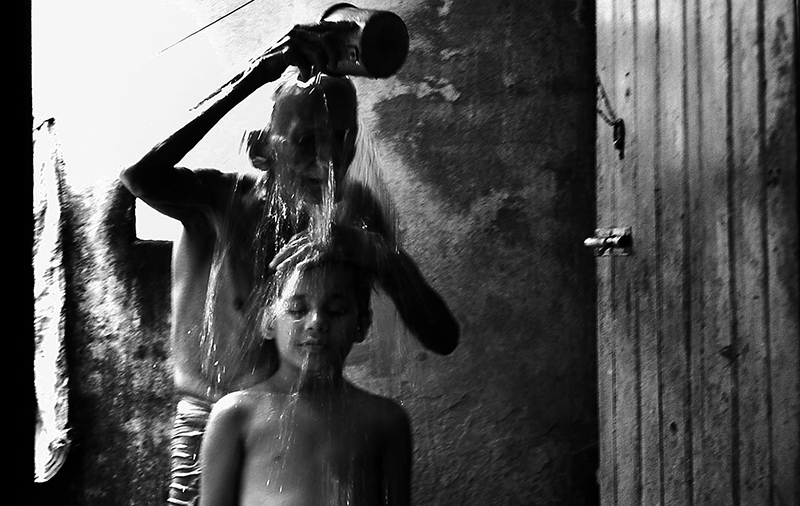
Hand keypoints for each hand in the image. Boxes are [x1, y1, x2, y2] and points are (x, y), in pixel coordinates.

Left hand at [270, 224, 393, 277]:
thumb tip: (311, 257)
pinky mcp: (341, 250)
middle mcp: (327, 235)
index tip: (277, 259)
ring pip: (307, 249)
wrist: (380, 255)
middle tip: (271, 266)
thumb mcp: (340, 252)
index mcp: (325, 233)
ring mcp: (334, 241)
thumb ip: (326, 252)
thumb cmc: (360, 255)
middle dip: (284, 253)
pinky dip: (310, 262)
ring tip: (279, 268)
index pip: (301, 238)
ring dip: (291, 259)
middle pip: (300, 242)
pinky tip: (299, 269)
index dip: (288, 248)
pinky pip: (322, 256)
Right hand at [281, 21, 357, 80]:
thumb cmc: (281, 61)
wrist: (260, 68)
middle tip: (335, 65)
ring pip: (317, 51)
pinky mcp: (287, 50)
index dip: (338, 26)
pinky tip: (304, 77)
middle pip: (324, 38)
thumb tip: (329, 61)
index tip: (352, 27)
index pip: (323, 25)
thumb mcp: (300, 54)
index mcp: (301, 30)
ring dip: (321, 65)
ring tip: (319, 72)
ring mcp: (292, 39)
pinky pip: (305, 62)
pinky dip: (307, 72)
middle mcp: (297, 31)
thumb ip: (312, 52)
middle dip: (333, 53)